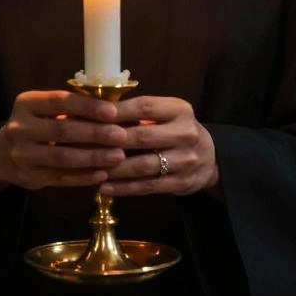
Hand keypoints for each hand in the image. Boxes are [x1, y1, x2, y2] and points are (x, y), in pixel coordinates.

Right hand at [0, 90, 126, 191]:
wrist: (3, 153)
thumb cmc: (36, 125)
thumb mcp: (43, 109)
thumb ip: (70, 108)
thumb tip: (112, 108)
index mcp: (26, 103)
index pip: (59, 100)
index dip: (87, 106)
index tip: (113, 111)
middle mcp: (19, 127)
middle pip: (62, 130)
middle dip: (95, 133)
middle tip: (122, 136)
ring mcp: (21, 154)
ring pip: (62, 157)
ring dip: (93, 157)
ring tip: (118, 156)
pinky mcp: (27, 177)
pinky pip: (59, 178)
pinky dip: (83, 176)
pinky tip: (102, 174)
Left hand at [99, 95, 219, 197]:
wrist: (210, 158)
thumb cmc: (175, 130)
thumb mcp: (166, 115)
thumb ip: (138, 114)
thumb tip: (96, 111)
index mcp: (180, 110)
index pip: (145, 107)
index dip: (118, 111)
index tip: (93, 115)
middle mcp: (186, 133)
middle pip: (143, 137)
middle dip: (112, 141)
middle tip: (86, 144)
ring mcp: (186, 160)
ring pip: (144, 165)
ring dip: (115, 168)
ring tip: (92, 169)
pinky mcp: (182, 183)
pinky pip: (148, 187)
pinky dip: (124, 188)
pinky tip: (104, 187)